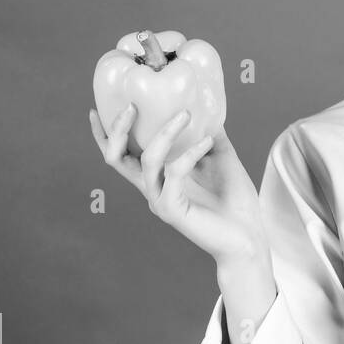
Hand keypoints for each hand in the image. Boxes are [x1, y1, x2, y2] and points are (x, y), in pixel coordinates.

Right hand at [89, 102, 269, 265]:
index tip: (95, 109)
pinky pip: (174, 173)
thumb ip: (210, 135)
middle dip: (118, 129)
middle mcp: (152, 188)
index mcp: (157, 178)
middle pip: (116, 158)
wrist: (248, 237)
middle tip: (133, 106)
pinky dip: (190, 153)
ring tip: (186, 114)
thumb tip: (209, 107)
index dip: (104, 135)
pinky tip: (209, 141)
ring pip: (148, 160)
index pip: (120, 155)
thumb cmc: (233, 199)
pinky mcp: (173, 210)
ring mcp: (160, 200)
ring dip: (166, 132)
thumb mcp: (221, 157)